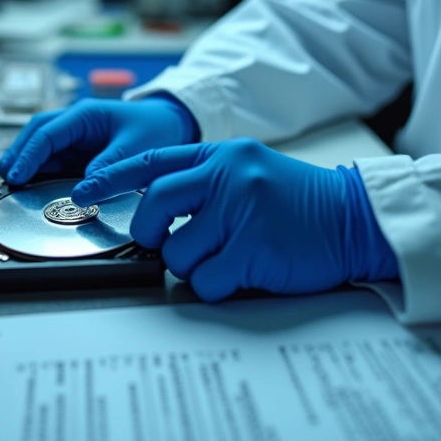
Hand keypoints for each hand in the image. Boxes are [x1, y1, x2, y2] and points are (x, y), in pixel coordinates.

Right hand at [0, 96, 198, 185]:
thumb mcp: (136, 148)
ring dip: (27, 162)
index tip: (17, 174)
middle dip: (19, 155)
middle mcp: (76, 123)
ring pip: (42, 147)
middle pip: (36, 135)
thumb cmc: (156, 128)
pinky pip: (55, 160)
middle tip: (6, 179)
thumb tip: (83, 189)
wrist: (174, 124)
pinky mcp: (81, 152)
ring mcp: (76, 137)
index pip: (47, 133)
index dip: (29, 154)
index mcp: (85, 114)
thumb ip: (109, 167)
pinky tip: (32, 184)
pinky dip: (42, 171)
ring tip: (11, 183)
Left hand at [70, 139, 398, 301]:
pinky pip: (206, 280)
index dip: (112, 177)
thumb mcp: (250, 172)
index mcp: (222, 155)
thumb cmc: (300, 203)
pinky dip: (216, 285)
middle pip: (154, 206)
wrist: (356, 219)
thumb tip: (153, 211)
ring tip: (224, 256)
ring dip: (192, 265)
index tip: (84, 191)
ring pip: (177, 253)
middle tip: (165, 242)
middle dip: (150, 233)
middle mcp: (229, 176)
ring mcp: (241, 211)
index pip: (152, 161)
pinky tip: (241, 272)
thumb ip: (204, 182)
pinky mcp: (254, 249)